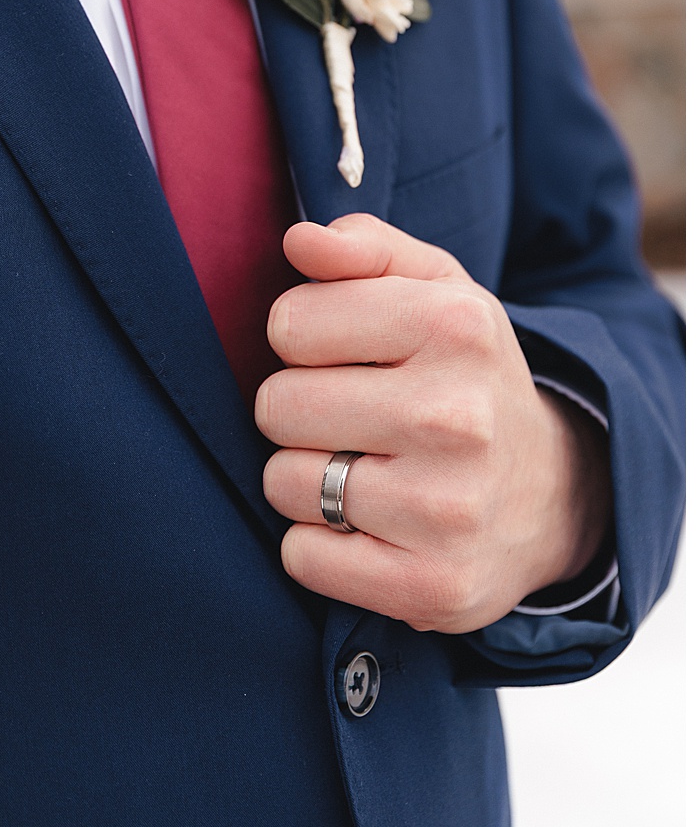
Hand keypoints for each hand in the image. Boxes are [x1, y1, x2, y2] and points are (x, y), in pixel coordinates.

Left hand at [257, 214, 611, 632]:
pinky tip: (370, 530)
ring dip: (305, 480)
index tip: (349, 358)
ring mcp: (448, 508)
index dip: (304, 341)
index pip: (288, 322)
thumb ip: (363, 248)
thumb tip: (302, 240)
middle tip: (355, 421)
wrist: (551, 493)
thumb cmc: (460, 377)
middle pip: (275, 405)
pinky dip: (318, 547)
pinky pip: (301, 556)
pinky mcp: (434, 587)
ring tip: (366, 472)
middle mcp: (457, 416)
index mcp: (455, 325)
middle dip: (298, 413)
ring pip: (282, 482)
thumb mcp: (432, 291)